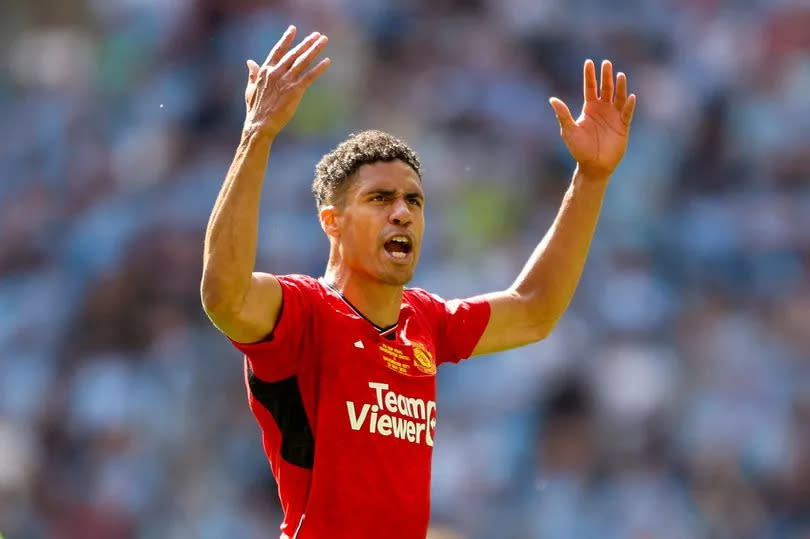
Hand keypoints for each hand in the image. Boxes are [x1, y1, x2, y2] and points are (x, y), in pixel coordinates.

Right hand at [243, 26, 330, 139]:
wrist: (260, 124)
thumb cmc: (255, 109)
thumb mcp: (250, 88)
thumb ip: (253, 74)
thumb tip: (250, 62)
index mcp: (265, 71)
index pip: (278, 50)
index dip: (286, 39)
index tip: (293, 29)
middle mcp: (276, 72)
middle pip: (294, 53)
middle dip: (306, 43)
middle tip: (317, 35)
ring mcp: (286, 81)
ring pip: (303, 61)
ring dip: (315, 49)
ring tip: (324, 40)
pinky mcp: (295, 91)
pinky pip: (310, 76)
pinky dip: (319, 68)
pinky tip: (327, 61)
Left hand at [549, 59, 635, 179]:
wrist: (593, 166)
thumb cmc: (579, 149)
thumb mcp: (569, 131)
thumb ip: (563, 115)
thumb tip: (552, 100)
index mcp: (589, 108)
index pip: (590, 87)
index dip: (590, 75)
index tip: (589, 62)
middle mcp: (603, 109)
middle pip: (605, 88)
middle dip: (606, 76)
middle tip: (606, 63)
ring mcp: (614, 116)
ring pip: (618, 97)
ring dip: (620, 86)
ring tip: (620, 75)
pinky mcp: (623, 126)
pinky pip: (627, 113)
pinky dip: (628, 105)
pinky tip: (630, 97)